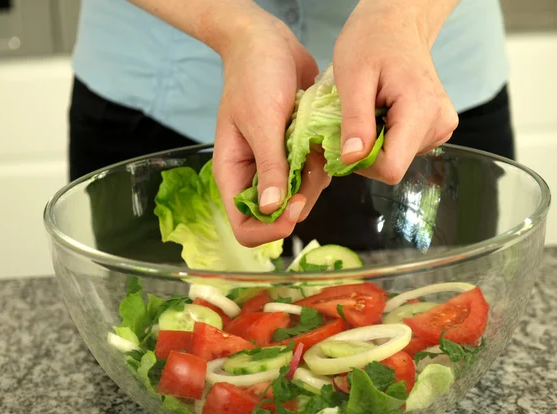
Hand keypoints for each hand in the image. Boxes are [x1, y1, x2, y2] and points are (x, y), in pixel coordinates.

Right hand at [213, 13, 329, 246]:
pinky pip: (314, 173)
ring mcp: (277, 164)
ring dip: (314, 178)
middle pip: (277, 214)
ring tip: (314, 144)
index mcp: (234, 172)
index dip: (268, 228)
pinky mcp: (297, 152)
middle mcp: (255, 174)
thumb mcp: (260, 121)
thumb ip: (269, 166)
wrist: (268, 42)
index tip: (293, 210)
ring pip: (301, 195)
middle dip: (299, 199)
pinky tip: (320, 137)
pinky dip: (322, 162)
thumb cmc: (253, 76)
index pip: (243, 224)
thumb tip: (270, 210)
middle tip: (311, 168)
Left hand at [333, 0, 458, 183]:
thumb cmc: (373, 39)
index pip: (391, 167)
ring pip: (397, 159)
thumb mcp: (353, 76)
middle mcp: (439, 123)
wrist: (397, 23)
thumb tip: (352, 159)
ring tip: (370, 110)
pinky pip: (403, 149)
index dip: (362, 163)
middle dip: (366, 152)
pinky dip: (385, 137)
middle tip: (354, 118)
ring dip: (375, 143)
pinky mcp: (437, 128)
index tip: (346, 141)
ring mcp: (441, 127)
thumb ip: (355, 120)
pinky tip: (381, 112)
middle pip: (393, 165)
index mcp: (421, 110)